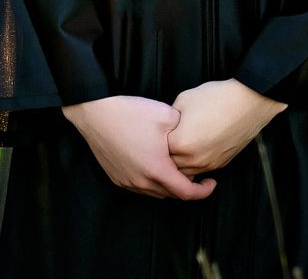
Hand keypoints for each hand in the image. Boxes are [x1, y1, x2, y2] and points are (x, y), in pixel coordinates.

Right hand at [62, 95, 218, 200]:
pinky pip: (140, 187)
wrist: (95, 112)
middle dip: (187, 187)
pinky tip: (155, 167)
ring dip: (168, 185)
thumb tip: (194, 135)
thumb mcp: (167, 115)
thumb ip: (186, 129)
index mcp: (157, 170)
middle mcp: (141, 182)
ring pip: (155, 192)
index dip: (203, 191)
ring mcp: (127, 181)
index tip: (212, 182)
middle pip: (171, 194)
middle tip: (197, 174)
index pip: (186, 193)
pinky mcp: (116, 177)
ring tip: (177, 170)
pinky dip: (152, 182)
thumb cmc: (130, 113)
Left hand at [166, 79, 288, 176]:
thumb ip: (170, 118)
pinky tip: (195, 148)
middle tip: (164, 143)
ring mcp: (208, 163)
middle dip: (166, 156)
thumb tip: (166, 126)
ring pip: (186, 172)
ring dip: (181, 162)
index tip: (156, 134)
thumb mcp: (184, 100)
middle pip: (170, 166)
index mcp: (180, 144)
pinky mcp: (220, 163)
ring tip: (180, 147)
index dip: (157, 141)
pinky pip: (201, 170)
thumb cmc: (217, 98)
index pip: (158, 151)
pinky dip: (195, 163)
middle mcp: (194, 159)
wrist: (248, 102)